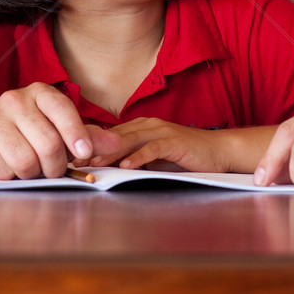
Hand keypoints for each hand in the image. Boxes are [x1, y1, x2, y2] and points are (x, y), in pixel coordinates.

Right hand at [0, 82, 120, 178]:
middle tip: (51, 170)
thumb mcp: (55, 129)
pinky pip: (2, 170)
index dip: (76, 134)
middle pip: (48, 143)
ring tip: (26, 167)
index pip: (62, 110)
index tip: (84, 154)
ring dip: (31, 174)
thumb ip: (85, 136)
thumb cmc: (23, 133)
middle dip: (54, 166)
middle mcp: (14, 99)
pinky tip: (4, 166)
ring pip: (25, 161)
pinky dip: (9, 177)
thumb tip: (116, 144)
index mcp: (39, 93)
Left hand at [87, 117, 235, 172]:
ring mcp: (162, 131)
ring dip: (112, 152)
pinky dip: (139, 157)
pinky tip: (126, 166)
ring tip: (95, 163)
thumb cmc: (186, 156)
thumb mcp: (155, 158)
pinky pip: (153, 148)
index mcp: (142, 127)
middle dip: (96, 148)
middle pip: (117, 136)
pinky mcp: (175, 142)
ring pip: (131, 140)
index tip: (75, 157)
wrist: (218, 151)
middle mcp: (150, 125)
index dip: (93, 145)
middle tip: (77, 161)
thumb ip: (135, 158)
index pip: (112, 134)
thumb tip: (110, 168)